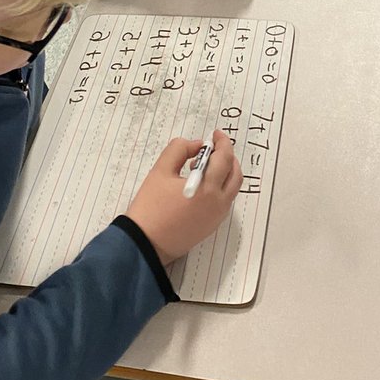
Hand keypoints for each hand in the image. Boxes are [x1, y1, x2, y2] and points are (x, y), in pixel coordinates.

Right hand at [125, 130, 242, 264]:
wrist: (144, 244)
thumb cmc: (150, 207)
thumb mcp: (160, 170)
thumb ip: (180, 149)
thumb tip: (197, 146)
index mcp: (208, 188)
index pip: (225, 158)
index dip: (223, 142)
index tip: (215, 134)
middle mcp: (218, 203)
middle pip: (235, 174)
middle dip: (227, 156)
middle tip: (213, 147)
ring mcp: (216, 217)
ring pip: (231, 188)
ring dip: (224, 172)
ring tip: (201, 166)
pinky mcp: (211, 226)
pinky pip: (224, 201)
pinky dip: (219, 186)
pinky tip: (199, 184)